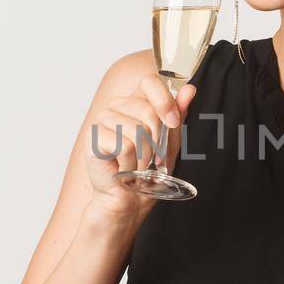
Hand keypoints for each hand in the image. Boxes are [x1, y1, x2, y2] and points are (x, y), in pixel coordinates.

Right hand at [85, 73, 197, 222]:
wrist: (129, 201)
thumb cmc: (147, 172)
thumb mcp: (170, 141)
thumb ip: (177, 114)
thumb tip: (190, 90)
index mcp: (135, 101)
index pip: (150, 81)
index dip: (165, 101)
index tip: (173, 122)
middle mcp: (116, 106)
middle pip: (148, 111)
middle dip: (157, 142)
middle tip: (151, 159)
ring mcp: (102, 120)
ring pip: (137, 131)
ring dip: (144, 156)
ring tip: (136, 166)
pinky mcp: (93, 138)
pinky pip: (124, 145)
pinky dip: (130, 164)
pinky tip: (123, 169)